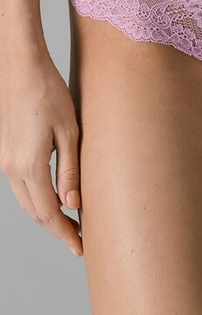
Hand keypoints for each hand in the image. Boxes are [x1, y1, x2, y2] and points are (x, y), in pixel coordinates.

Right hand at [0, 50, 82, 255]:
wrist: (22, 66)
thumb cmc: (50, 93)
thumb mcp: (69, 132)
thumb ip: (70, 171)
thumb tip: (72, 205)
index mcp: (29, 165)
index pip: (48, 213)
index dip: (65, 234)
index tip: (82, 248)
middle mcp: (12, 168)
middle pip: (34, 212)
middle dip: (57, 230)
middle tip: (80, 241)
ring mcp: (5, 159)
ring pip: (26, 201)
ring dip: (47, 216)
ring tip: (71, 223)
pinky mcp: (6, 150)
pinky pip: (22, 186)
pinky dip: (37, 199)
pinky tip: (55, 198)